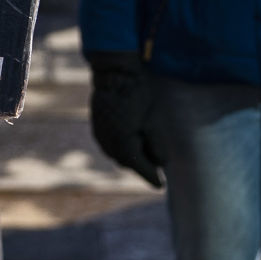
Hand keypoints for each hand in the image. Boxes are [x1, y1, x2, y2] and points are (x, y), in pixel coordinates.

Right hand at [86, 50, 163, 187]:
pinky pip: (111, 146)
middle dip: (143, 166)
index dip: (152, 178)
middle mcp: (109, 144)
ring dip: (132, 156)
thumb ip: (157, 143)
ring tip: (147, 150)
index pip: (141, 167)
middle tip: (158, 167)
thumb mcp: (153, 118)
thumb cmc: (136, 92)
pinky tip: (132, 139)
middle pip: (129, 163)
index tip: (161, 186)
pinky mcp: (97, 129)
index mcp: (124, 143)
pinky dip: (122, 147)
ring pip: (118, 155)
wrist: (112, 73)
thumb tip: (163, 164)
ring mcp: (100, 137)